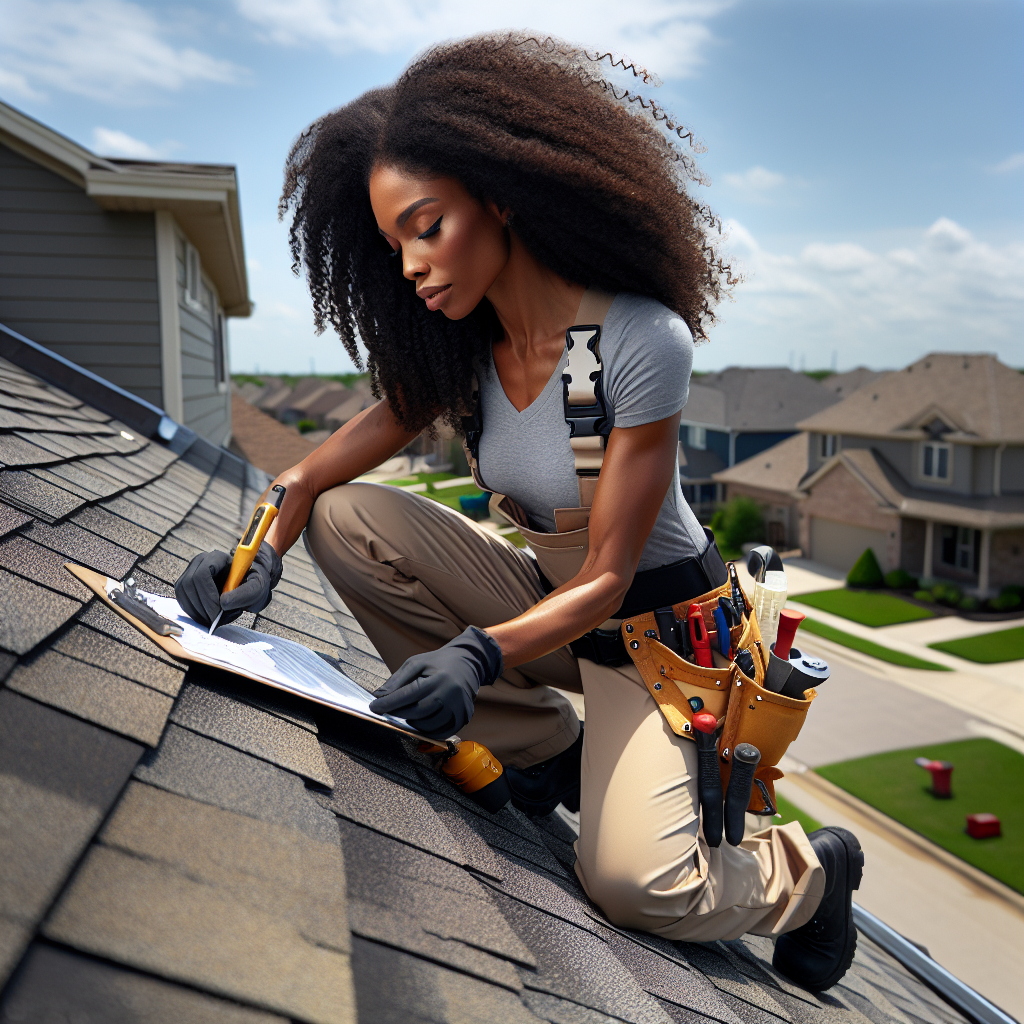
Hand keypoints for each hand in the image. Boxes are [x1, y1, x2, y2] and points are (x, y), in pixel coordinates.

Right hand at [175, 542, 282, 626]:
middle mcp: (200, 562)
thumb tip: (223, 603)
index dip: (207, 595)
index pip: (202, 574)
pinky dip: (192, 612)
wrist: (247, 585)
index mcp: (217, 558)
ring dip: (195, 611)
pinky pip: (182, 599)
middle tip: (214, 620)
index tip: (217, 612)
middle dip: (201, 606)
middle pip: (189, 584)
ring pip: (183, 592)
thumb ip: (244, 594)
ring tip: (212, 620)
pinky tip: (205, 617)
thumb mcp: (257, 588)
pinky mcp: (186, 584)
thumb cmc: (253, 583)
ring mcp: (191, 571)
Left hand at [368, 626, 502, 738]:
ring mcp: (458, 708)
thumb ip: (397, 680)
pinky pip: (440, 732)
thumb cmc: (438, 663)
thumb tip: (378, 696)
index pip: (409, 695)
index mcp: (438, 678)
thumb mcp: (416, 663)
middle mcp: (450, 695)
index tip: (374, 707)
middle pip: (417, 712)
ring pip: (427, 725)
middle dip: (398, 713)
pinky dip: (426, 729)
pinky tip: (420, 720)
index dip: (389, 703)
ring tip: (407, 712)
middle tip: (387, 710)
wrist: (468, 663)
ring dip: (412, 721)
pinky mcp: (463, 717)